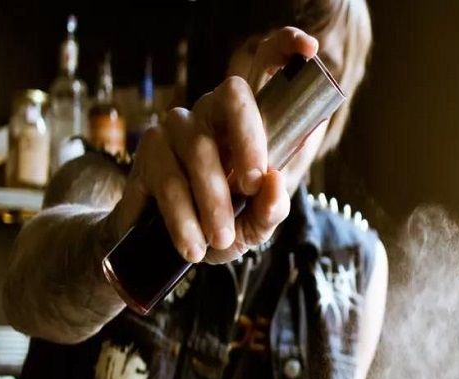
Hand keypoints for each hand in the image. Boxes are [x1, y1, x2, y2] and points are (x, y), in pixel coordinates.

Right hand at [114, 27, 318, 264]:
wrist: (168, 250)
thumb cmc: (220, 227)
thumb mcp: (254, 226)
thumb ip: (271, 209)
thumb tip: (273, 186)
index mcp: (247, 125)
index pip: (264, 70)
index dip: (285, 49)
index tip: (310, 49)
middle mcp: (212, 114)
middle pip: (233, 97)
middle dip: (248, 141)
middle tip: (253, 185)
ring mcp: (176, 127)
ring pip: (199, 148)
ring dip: (212, 200)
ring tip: (220, 240)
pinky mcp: (147, 151)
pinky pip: (168, 180)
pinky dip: (183, 218)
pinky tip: (192, 246)